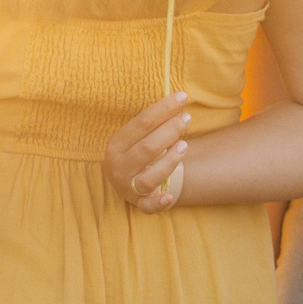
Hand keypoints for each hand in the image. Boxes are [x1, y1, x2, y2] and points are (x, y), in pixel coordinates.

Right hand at [105, 93, 190, 213]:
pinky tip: (170, 196)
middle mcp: (119, 166)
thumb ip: (151, 124)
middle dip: (169, 131)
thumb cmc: (139, 153)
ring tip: (185, 145)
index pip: (142, 123)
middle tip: (187, 118)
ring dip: (170, 161)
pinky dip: (158, 203)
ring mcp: (128, 186)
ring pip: (150, 177)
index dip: (163, 109)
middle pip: (147, 148)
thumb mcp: (136, 137)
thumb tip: (178, 99)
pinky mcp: (138, 204)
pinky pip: (148, 206)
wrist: (128, 182)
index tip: (182, 97)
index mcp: (116, 145)